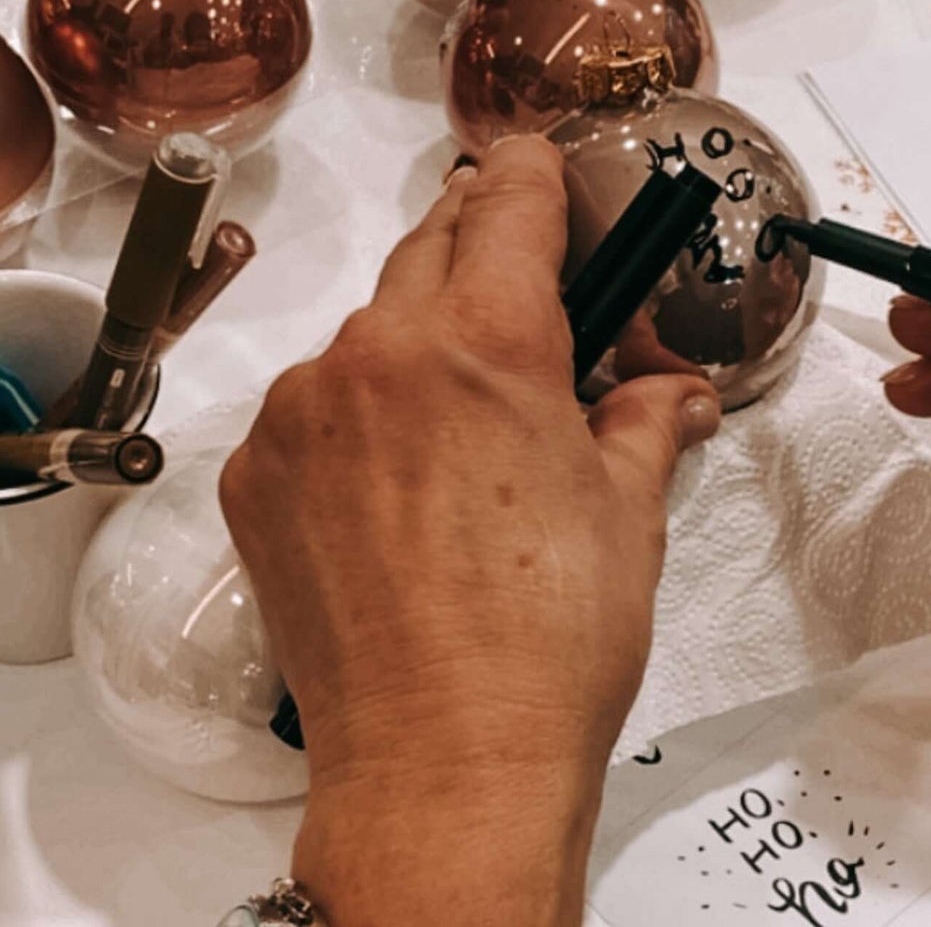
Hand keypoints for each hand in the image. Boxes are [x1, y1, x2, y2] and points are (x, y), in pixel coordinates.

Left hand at [220, 136, 720, 926]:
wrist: (441, 760)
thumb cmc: (551, 638)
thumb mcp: (626, 513)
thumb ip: (645, 422)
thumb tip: (676, 396)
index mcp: (488, 338)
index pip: (510, 196)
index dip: (534, 172)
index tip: (539, 171)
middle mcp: (380, 349)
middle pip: (433, 243)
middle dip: (480, 248)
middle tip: (517, 287)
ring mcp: (302, 408)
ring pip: (366, 329)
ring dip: (413, 344)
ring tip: (458, 425)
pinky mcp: (254, 468)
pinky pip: (310, 404)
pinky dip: (353, 416)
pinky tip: (391, 485)